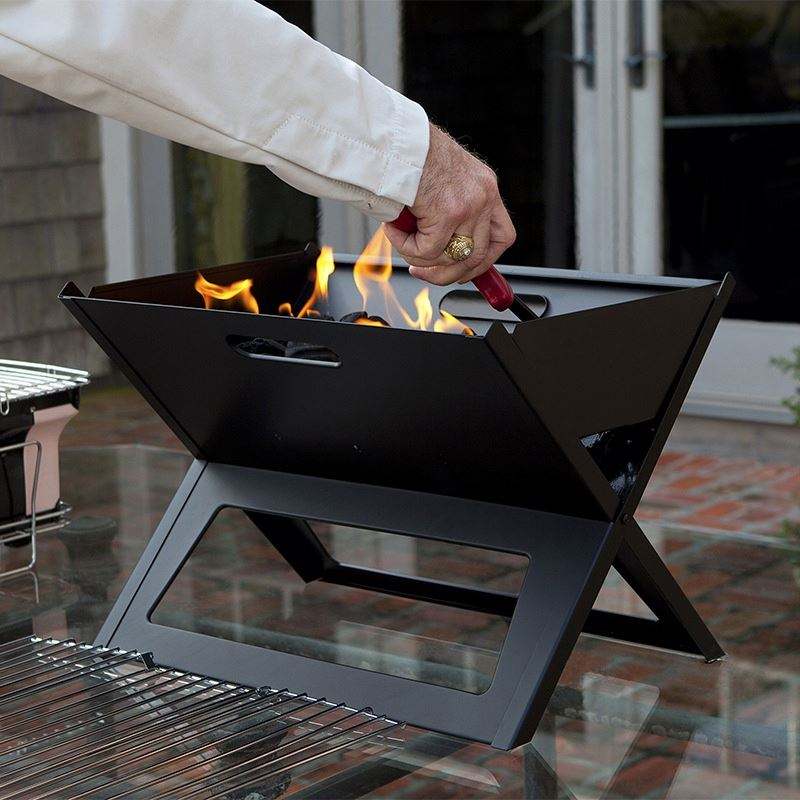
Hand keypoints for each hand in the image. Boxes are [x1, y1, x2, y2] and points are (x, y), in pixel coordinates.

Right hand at [384, 123, 515, 285]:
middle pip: (478, 257)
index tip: (463, 271)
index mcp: (485, 187)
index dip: (484, 262)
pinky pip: (428, 251)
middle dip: (448, 274)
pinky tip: (393, 229)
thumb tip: (441, 253)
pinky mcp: (447, 213)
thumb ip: (449, 211)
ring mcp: (469, 205)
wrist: (394, 138)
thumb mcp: (442, 181)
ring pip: (452, 259)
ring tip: (401, 241)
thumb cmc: (409, 154)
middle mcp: (484, 196)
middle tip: (422, 271)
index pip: (502, 236)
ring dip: (422, 260)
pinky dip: (406, 247)